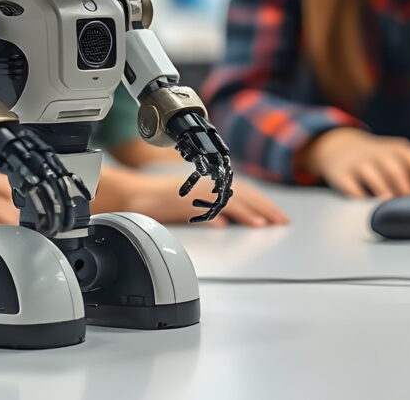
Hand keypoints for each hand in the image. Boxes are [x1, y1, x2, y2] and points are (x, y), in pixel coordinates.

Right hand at [101, 167, 289, 227]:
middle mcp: (203, 185)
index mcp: (206, 184)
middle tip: (282, 221)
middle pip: (241, 193)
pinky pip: (206, 208)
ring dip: (249, 211)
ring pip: (228, 199)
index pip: (242, 191)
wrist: (127, 195)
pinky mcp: (182, 202)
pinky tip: (233, 225)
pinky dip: (221, 215)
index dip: (261, 202)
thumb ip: (207, 211)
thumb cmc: (154, 201)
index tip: (276, 216)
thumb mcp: (187, 205)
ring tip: (267, 224)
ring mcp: (193, 193)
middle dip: (264, 207)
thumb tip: (226, 224)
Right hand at [300, 128, 409, 197]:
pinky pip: (351, 186)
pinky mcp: (342, 173)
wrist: (341, 147)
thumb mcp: (396, 157)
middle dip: (406, 190)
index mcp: (397, 149)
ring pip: (373, 177)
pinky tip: (366, 205)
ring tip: (390, 206)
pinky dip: (359, 196)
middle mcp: (378, 153)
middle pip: (395, 170)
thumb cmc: (378, 159)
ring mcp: (359, 163)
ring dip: (383, 192)